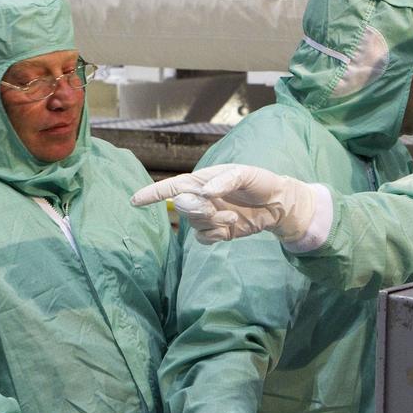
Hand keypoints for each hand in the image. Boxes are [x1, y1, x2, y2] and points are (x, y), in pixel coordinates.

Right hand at [131, 164, 316, 244]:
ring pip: (194, 224)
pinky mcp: (217, 231)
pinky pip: (204, 238)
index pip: (172, 187)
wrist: (277, 204)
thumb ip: (226, 180)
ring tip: (232, 214)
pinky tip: (231, 226)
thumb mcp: (247, 174)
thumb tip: (206, 191)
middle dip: (196, 209)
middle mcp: (201, 198)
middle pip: (182, 207)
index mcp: (202, 180)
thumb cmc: (261, 182)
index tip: (135, 200)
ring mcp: (208, 216)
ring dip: (212, 221)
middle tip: (214, 206)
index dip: (152, 194)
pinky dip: (216, 234)